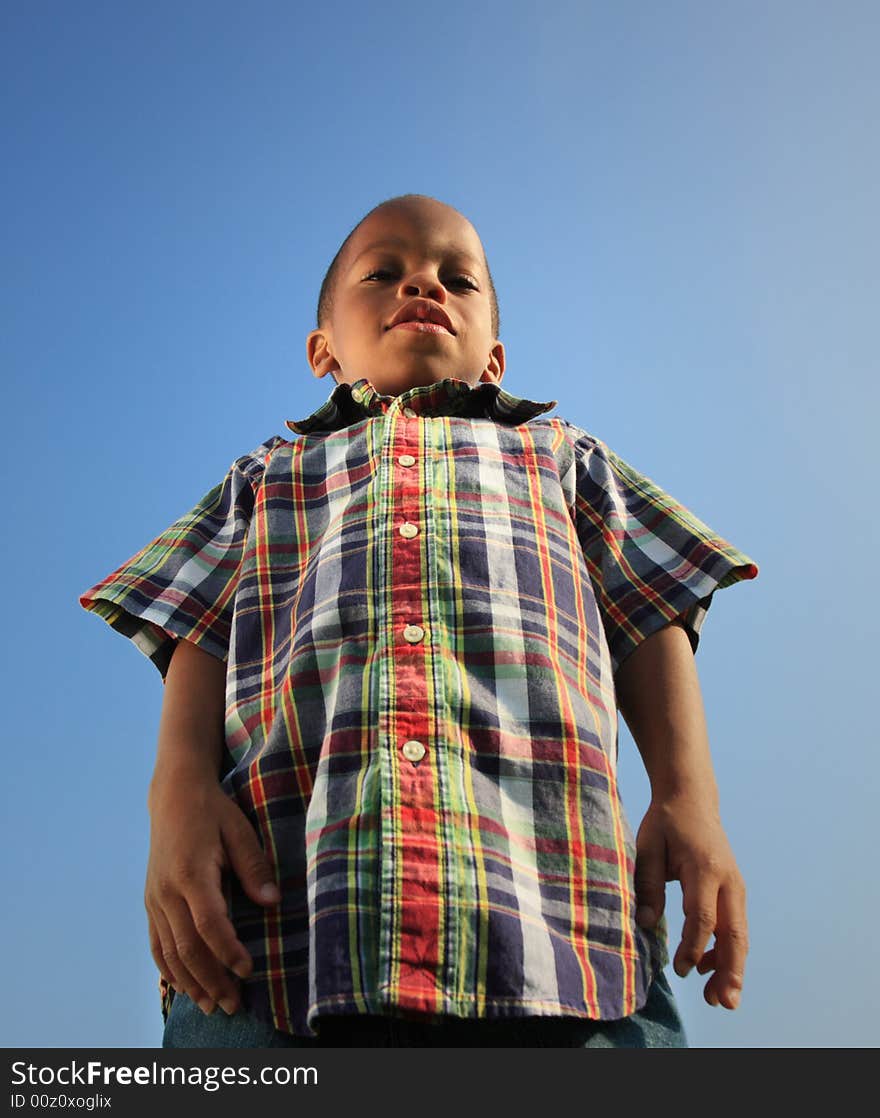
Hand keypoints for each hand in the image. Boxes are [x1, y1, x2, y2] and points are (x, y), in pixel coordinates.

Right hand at [145, 776, 279, 1015]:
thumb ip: (254, 867)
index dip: (229, 952)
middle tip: (234, 1004)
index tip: (249, 971)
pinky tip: (184, 986)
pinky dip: (169, 970)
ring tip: (212, 1005)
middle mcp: (167, 891)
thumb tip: (272, 901)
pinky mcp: (150, 902)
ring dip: (191, 982)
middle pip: (188, 947)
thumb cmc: (213, 812)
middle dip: (212, 979)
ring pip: (169, 952)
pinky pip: (156, 944)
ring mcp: (154, 898)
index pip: (209, 924)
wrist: (173, 796)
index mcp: (191, 873)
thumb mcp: (240, 831)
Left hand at [634, 794, 747, 1009]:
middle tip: (722, 1002)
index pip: (703, 917)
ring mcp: (736, 886)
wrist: (692, 800)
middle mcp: (728, 880)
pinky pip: (735, 926)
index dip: (692, 947)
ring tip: (719, 998)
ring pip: (739, 934)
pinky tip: (707, 967)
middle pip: (734, 932)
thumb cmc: (665, 824)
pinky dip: (726, 950)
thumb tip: (645, 925)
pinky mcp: (734, 891)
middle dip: (729, 970)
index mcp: (705, 868)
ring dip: (732, 967)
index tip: (679, 970)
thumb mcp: (648, 848)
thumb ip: (648, 885)